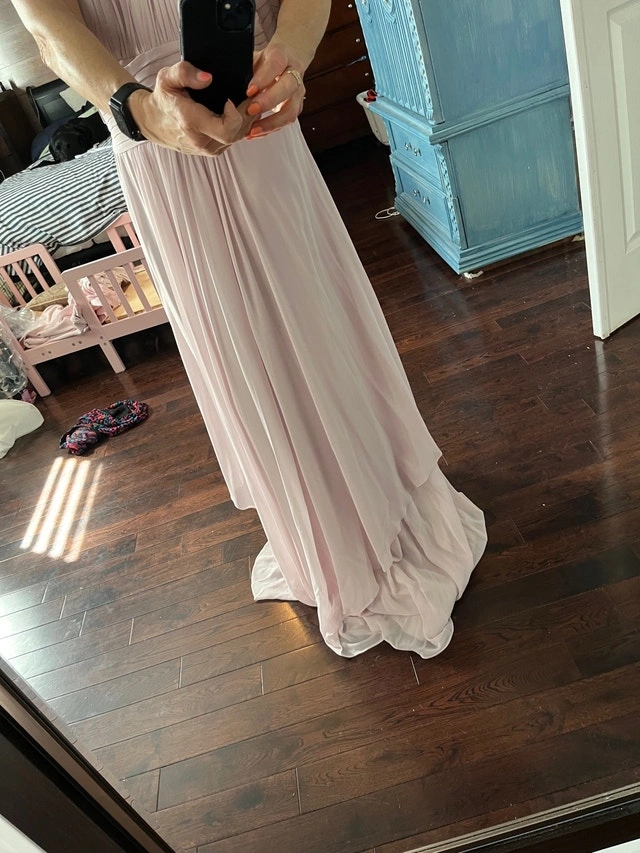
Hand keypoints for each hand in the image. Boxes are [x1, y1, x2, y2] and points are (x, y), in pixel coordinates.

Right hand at [129, 61, 254, 155]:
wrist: (152, 122)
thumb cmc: (162, 99)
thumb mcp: (166, 78)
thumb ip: (185, 72)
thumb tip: (208, 77)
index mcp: (191, 123)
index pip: (226, 129)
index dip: (236, 114)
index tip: (231, 98)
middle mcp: (201, 141)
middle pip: (236, 133)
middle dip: (246, 114)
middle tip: (248, 96)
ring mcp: (207, 149)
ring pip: (237, 137)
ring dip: (245, 120)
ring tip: (246, 102)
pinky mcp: (211, 151)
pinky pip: (232, 140)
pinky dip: (239, 126)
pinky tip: (238, 112)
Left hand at [244, 42, 305, 138]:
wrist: (289, 60)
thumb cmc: (268, 60)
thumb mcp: (256, 57)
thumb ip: (248, 69)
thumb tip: (231, 81)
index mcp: (283, 56)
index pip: (275, 65)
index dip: (263, 78)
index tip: (249, 90)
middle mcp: (294, 74)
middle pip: (287, 88)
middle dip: (269, 101)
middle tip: (251, 110)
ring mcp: (297, 92)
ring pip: (290, 110)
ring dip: (271, 122)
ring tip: (253, 130)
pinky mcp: (296, 107)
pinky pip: (286, 121)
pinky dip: (270, 129)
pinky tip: (256, 133)